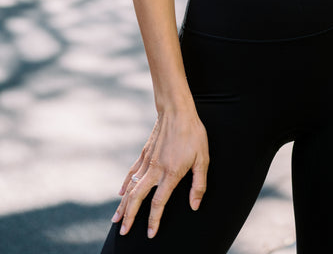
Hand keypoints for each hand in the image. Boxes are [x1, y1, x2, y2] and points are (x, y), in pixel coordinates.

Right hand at [111, 110, 208, 238]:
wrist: (177, 111)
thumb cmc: (193, 134)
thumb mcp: (203, 159)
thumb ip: (199, 184)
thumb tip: (194, 206)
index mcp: (171, 173)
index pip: (158, 203)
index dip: (154, 220)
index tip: (150, 234)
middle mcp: (156, 170)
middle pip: (138, 198)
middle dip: (129, 217)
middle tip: (122, 232)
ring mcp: (148, 161)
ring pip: (131, 187)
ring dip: (123, 205)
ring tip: (116, 219)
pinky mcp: (144, 153)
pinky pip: (132, 172)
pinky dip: (125, 184)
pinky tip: (121, 193)